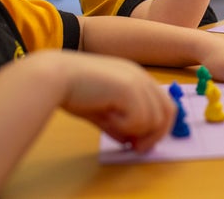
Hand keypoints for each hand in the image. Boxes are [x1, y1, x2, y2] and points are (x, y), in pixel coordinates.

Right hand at [61, 54, 175, 152]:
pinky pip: (139, 120)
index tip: (139, 143)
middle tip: (136, 148)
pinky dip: (124, 127)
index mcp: (136, 77)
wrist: (56, 76)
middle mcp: (142, 77)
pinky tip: (106, 118)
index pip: (163, 104)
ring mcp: (138, 81)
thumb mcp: (101, 110)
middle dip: (154, 136)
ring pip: (154, 120)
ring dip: (134, 131)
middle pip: (168, 112)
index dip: (156, 127)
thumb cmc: (73, 90)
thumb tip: (129, 141)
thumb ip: (118, 123)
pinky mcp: (130, 89)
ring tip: (110, 125)